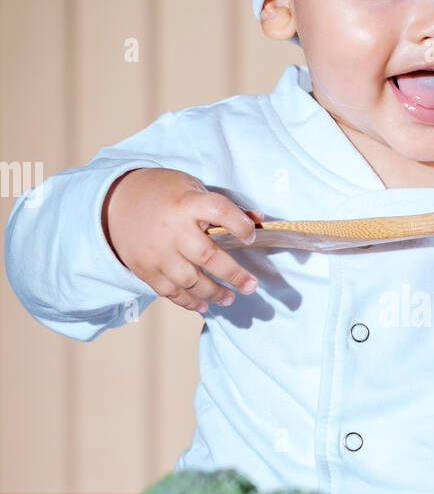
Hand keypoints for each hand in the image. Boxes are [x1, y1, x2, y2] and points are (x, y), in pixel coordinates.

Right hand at [102, 168, 264, 314]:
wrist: (115, 202)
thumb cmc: (162, 194)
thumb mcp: (192, 188)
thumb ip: (223, 206)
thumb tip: (257, 220)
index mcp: (186, 203)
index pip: (220, 211)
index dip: (240, 225)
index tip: (251, 236)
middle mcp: (172, 229)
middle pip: (208, 256)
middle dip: (233, 274)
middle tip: (250, 286)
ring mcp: (157, 252)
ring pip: (190, 280)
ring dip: (213, 293)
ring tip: (229, 298)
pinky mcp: (145, 269)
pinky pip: (170, 291)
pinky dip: (188, 302)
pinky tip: (204, 306)